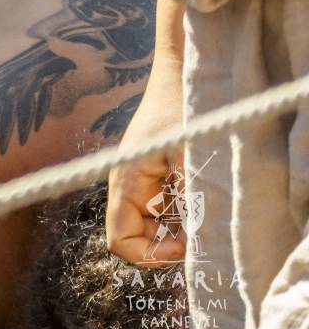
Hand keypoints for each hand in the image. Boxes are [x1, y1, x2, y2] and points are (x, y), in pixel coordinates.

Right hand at [106, 63, 186, 267]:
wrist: (184, 75)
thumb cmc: (183, 111)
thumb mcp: (191, 157)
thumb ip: (192, 200)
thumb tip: (199, 242)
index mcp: (127, 184)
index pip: (121, 241)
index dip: (151, 253)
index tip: (185, 246)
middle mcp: (130, 187)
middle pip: (139, 237)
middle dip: (169, 244)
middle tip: (202, 235)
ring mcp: (145, 181)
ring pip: (156, 225)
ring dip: (181, 228)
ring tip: (206, 214)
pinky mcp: (160, 175)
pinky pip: (168, 208)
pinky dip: (187, 213)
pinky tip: (205, 197)